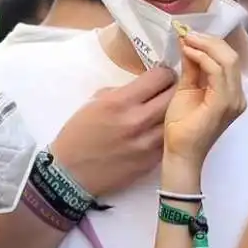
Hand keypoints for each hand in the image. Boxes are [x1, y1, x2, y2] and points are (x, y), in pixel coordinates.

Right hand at [51, 67, 175, 196]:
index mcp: (119, 102)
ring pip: (176, 119)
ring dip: (174, 112)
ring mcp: (147, 143)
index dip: (163, 73)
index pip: (159, 77)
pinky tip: (158, 131)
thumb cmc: (78, 135)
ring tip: (166, 111)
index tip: (161, 76)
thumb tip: (143, 87)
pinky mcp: (151, 161)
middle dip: (173, 89)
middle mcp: (137, 121)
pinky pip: (168, 140)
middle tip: (169, 91)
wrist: (70, 174)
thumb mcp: (93, 103)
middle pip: (174, 95)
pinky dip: (166, 132)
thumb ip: (120, 92)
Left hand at [163, 32, 245, 164]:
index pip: (227, 59)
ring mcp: (233, 100)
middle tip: (186, 33)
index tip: (188, 33)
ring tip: (186, 39)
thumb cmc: (182, 126)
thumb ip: (191, 69)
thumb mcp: (186, 89)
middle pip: (230, 56)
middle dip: (208, 40)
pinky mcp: (224, 104)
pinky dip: (203, 58)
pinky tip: (188, 53)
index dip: (210, 43)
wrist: (180, 152)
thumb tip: (189, 44)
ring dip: (205, 46)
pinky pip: (218, 72)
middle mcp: (237, 95)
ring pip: (227, 61)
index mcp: (231, 92)